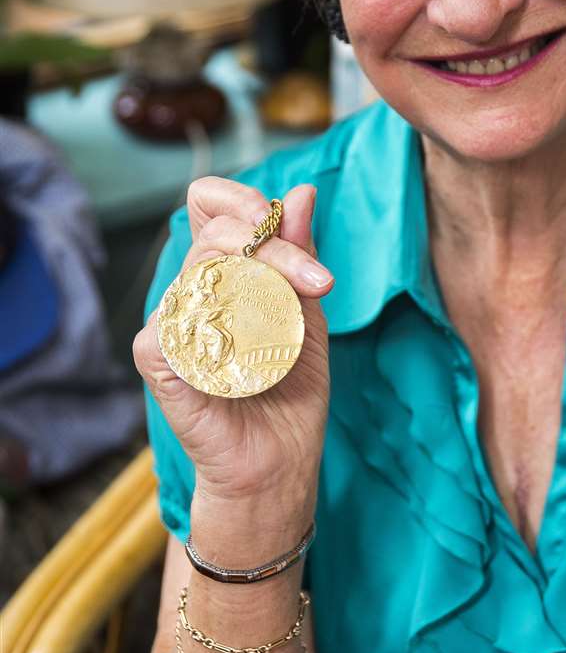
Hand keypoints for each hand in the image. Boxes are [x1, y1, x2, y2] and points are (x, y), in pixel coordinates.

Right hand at [133, 178, 332, 506]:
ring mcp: (169, 324)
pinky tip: (253, 349)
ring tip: (303, 313)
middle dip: (273, 244)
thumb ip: (300, 256)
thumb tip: (302, 191)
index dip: (238, 198)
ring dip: (262, 280)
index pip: (208, 206)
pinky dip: (223, 322)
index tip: (282, 217)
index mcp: (220, 274)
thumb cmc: (291, 392)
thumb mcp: (308, 313)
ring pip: (201, 269)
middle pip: (214, 232)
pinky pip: (179, 319)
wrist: (280, 462)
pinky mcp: (159, 359)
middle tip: (319, 281)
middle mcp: (188, 292)